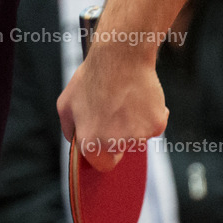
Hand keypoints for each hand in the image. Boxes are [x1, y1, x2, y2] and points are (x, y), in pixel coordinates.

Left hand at [56, 42, 167, 170]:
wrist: (120, 57)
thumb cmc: (91, 79)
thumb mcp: (65, 104)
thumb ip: (69, 130)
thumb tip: (76, 144)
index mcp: (90, 142)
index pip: (102, 165)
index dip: (103, 154)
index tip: (105, 144)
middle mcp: (113, 144)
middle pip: (121, 151)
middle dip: (118, 138)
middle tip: (114, 113)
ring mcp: (137, 135)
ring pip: (138, 137)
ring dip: (134, 124)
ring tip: (125, 100)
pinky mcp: (157, 124)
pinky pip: (154, 125)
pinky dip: (150, 114)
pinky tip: (139, 97)